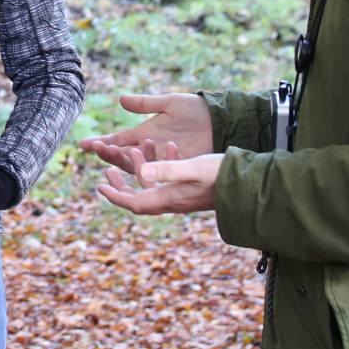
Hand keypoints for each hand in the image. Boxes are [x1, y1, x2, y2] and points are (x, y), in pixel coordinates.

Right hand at [79, 92, 212, 172]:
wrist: (219, 120)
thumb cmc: (194, 110)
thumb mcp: (168, 103)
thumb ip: (145, 103)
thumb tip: (121, 99)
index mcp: (144, 132)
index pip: (117, 140)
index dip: (101, 143)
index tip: (83, 144)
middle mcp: (148, 148)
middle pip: (121, 154)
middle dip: (105, 151)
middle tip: (94, 147)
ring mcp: (161, 158)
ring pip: (134, 164)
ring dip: (119, 159)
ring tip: (107, 152)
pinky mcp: (174, 165)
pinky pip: (155, 170)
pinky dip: (141, 169)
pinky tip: (132, 166)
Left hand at [97, 147, 222, 214]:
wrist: (249, 183)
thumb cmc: (220, 175)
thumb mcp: (191, 168)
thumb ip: (166, 169)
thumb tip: (140, 171)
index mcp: (168, 198)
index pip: (133, 203)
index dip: (115, 195)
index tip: (99, 186)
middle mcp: (174, 200)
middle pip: (140, 197)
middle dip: (122, 184)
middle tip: (108, 170)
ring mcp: (184, 196)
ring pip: (155, 185)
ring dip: (143, 167)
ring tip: (139, 148)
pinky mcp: (194, 189)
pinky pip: (171, 180)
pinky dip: (164, 164)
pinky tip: (168, 146)